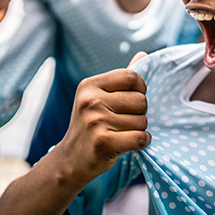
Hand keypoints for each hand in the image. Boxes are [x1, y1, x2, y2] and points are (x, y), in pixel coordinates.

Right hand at [59, 52, 149, 185]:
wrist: (70, 160)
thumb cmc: (91, 125)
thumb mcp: (99, 97)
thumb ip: (122, 78)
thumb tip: (144, 54)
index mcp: (89, 85)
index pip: (131, 77)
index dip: (140, 88)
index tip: (133, 99)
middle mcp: (90, 101)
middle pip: (140, 100)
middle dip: (140, 113)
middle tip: (125, 121)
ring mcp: (96, 122)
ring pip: (142, 121)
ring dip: (139, 129)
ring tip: (122, 133)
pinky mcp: (104, 142)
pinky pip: (141, 138)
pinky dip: (143, 142)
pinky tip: (131, 143)